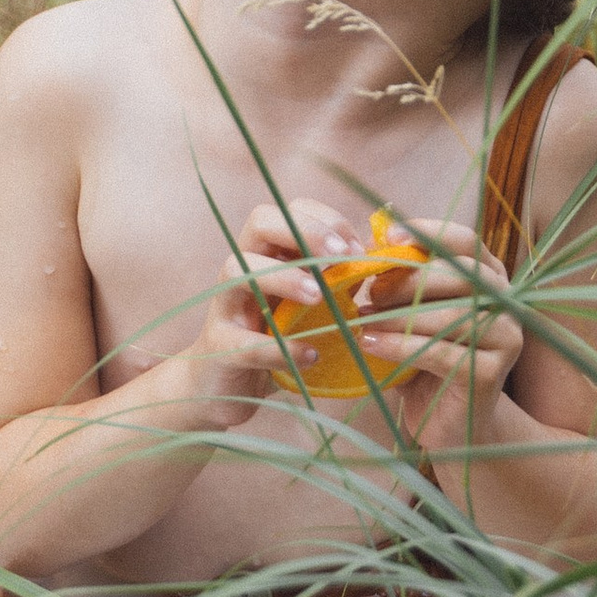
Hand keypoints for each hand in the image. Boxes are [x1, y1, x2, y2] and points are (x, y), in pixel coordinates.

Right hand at [185, 205, 350, 422]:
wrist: (226, 387)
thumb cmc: (275, 338)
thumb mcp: (311, 306)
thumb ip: (339, 280)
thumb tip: (379, 258)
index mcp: (268, 252)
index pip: (291, 209)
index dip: (327, 221)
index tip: (357, 249)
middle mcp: (242, 267)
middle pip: (260, 222)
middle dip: (305, 232)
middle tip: (340, 255)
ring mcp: (225, 304)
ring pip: (240, 268)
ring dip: (283, 278)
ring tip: (318, 297)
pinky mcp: (218, 345)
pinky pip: (244, 341)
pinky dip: (278, 348)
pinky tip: (309, 355)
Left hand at [331, 214, 523, 456]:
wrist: (449, 423)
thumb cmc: (426, 360)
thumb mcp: (414, 314)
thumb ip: (403, 283)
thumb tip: (370, 247)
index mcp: (490, 278)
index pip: (465, 241)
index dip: (429, 233)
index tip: (388, 236)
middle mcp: (506, 303)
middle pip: (459, 276)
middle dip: (408, 281)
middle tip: (368, 293)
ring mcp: (505, 338)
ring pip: (449, 316)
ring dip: (398, 317)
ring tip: (362, 322)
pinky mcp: (491, 373)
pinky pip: (439, 352)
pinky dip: (399, 346)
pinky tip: (369, 345)